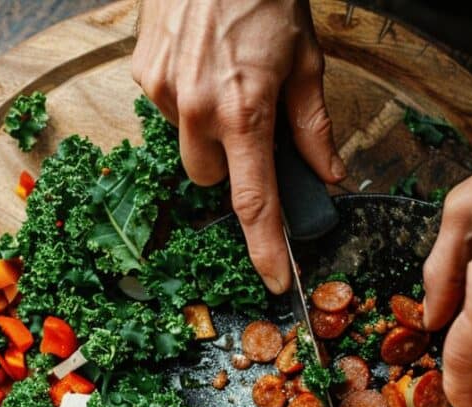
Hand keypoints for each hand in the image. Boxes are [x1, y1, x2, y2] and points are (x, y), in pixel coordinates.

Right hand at [132, 0, 345, 292]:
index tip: (275, 280)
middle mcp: (196, 109)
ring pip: (185, 145)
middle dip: (229, 167)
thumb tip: (329, 174)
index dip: (265, 247)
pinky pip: (165, 109)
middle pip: (209, 179)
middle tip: (249, 128)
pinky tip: (200, 64)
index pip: (254, 201)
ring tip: (224, 82)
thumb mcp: (306, 60)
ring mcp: (163, 91)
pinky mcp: (142, 72)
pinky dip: (185, 100)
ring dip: (206, 132)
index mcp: (244, 111)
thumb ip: (313, 126)